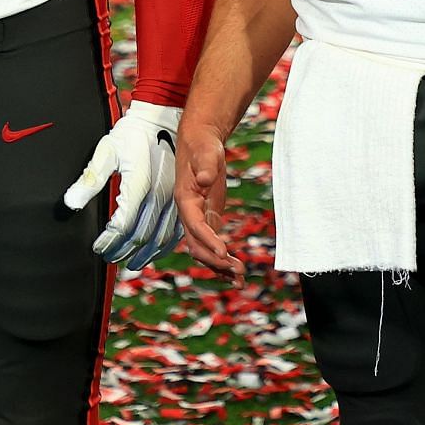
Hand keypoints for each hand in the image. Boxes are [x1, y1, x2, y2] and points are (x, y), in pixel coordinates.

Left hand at [63, 101, 183, 269]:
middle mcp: (160, 194)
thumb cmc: (131, 136)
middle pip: (142, 235)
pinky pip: (176, 229)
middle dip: (123, 250)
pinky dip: (163, 245)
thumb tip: (70, 203)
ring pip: (161, 238)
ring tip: (128, 262)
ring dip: (144, 254)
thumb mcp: (107, 151)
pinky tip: (151, 251)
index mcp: (139, 184)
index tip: (98, 247)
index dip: (109, 241)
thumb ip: (90, 179)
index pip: (122, 224)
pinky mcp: (182, 198)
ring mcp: (174, 197)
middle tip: (109, 257)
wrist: (162, 120)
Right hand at [175, 120, 243, 281]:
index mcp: (185, 200)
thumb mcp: (206, 153)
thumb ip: (206, 166)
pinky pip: (213, 244)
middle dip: (215, 260)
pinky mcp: (208, 219)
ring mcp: (198, 219)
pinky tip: (236, 271)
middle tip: (237, 270)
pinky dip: (223, 259)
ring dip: (219, 266)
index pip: (195, 226)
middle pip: (198, 245)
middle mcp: (189, 214)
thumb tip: (206, 180)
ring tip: (239, 280)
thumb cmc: (202, 147)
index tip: (223, 253)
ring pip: (204, 250)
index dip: (208, 240)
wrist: (200, 143)